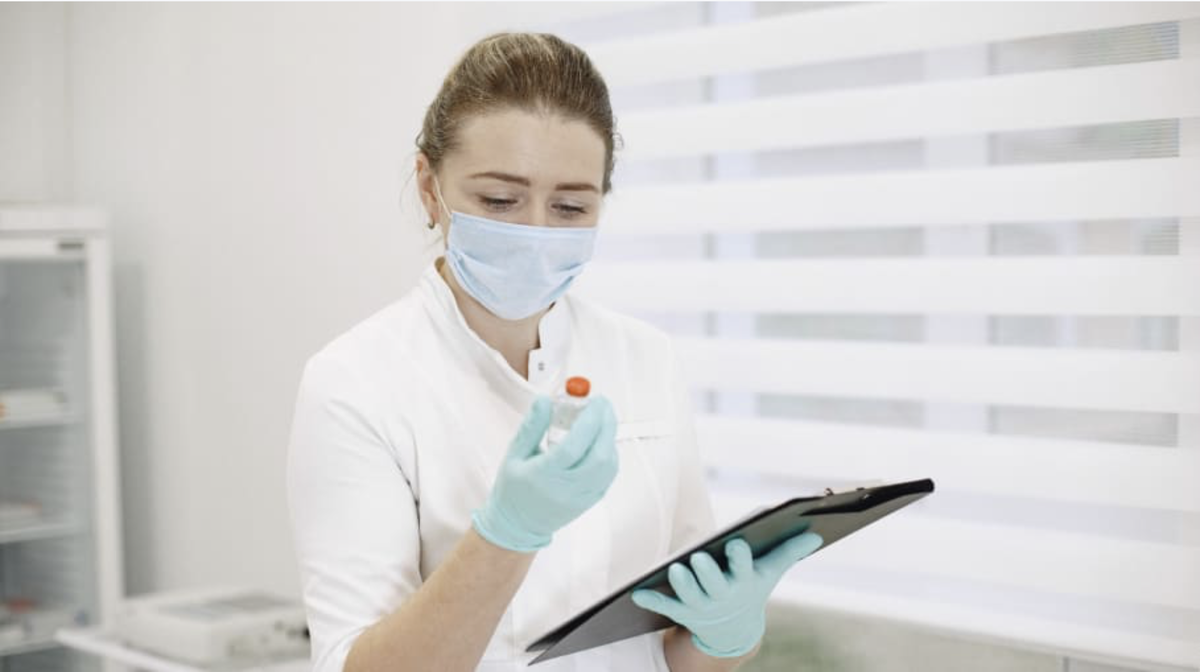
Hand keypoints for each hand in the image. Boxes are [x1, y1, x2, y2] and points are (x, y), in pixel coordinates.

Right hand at [471, 394, 618, 552]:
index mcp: (543, 475)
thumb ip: (532, 426)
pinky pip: (608, 476)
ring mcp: (581, 497)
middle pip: (598, 455)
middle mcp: (565, 488)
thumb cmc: (513, 490)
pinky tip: (601, 442)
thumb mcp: (514, 454)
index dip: (588, 421)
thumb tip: (545, 401)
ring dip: (610, 439)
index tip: (594, 401)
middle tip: (603, 405)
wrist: (518, 526)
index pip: (574, 445)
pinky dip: (610, 455)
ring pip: (608, 466)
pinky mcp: (589, 502)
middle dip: (606, 424)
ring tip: (602, 421)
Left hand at [631, 532, 822, 656]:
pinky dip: (652, 600)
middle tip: (697, 559)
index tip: (736, 543)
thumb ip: (790, 551)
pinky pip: (666, 606)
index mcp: (744, 581)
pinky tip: (636, 592)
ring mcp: (702, 606)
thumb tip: (816, 532)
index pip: (743, 567)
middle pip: (713, 585)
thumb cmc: (751, 587)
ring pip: (689, 596)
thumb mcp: (770, 572)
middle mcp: (723, 595)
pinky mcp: (683, 612)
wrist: (733, 631)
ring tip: (674, 569)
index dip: (739, 557)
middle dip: (706, 574)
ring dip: (682, 585)